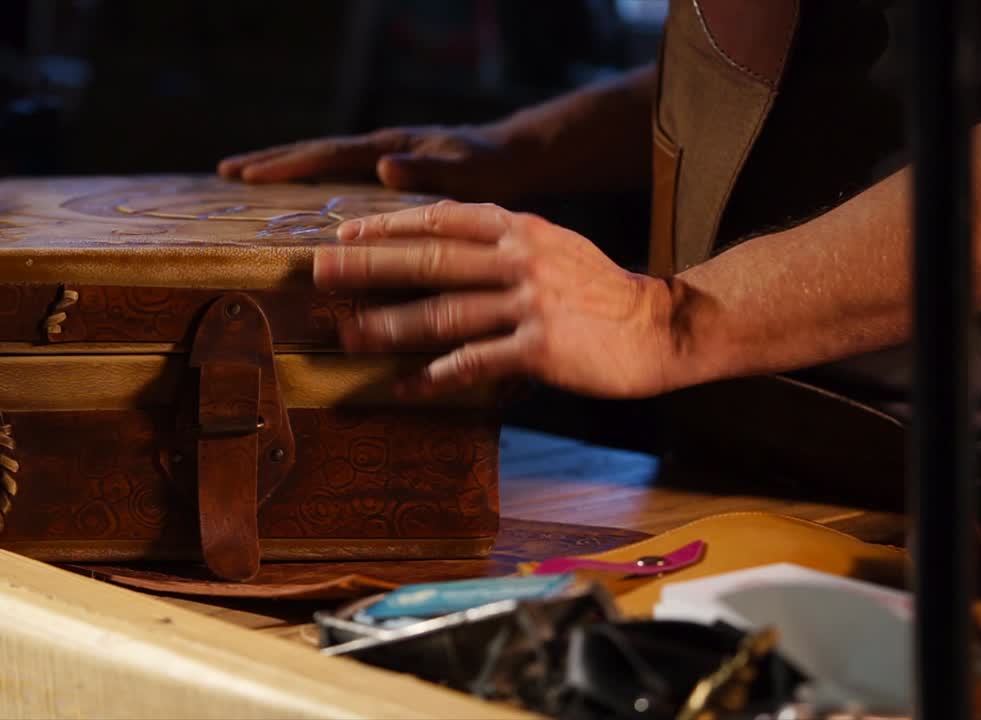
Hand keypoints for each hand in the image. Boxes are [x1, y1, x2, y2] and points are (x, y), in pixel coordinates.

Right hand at [217, 126, 530, 200]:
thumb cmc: (494, 168)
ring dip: (283, 170)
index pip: (327, 154)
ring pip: (322, 163)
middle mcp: (379, 149)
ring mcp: (381, 159)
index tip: (245, 175)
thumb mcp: (466, 173)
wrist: (516, 158)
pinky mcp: (388, 174)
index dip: (285, 165)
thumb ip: (429, 168)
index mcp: (389, 147)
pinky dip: (309, 182)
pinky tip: (295, 199)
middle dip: (268, 162)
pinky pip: (338, 177)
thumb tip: (383, 166)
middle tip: (223, 172)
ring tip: (243, 181)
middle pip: (313, 153)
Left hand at [313, 201, 680, 398]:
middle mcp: (521, 258)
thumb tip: (439, 249)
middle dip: (368, 266)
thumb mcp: (553, 247)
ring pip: (443, 313)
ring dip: (389, 326)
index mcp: (521, 228)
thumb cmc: (600, 291)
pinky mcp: (540, 349)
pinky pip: (472, 364)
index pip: (444, 217)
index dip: (390, 224)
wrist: (662, 328)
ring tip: (346, 336)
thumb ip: (502, 242)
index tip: (345, 231)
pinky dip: (433, 377)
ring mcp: (530, 303)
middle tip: (318, 272)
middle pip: (430, 259)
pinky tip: (402, 386)